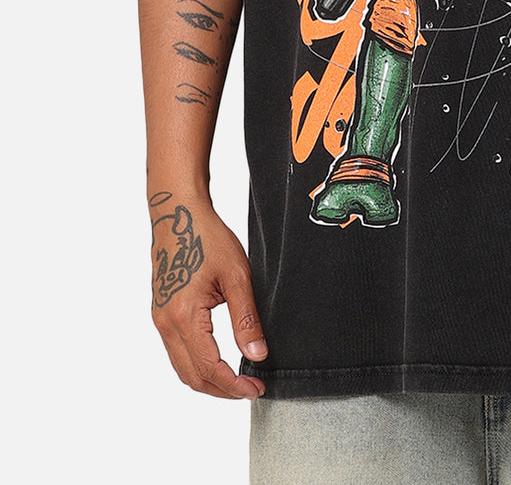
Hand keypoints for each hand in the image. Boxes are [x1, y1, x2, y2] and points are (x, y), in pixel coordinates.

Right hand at [149, 195, 267, 398]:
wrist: (178, 214)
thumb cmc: (207, 238)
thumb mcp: (237, 276)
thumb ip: (246, 319)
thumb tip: (257, 356)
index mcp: (184, 316)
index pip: (209, 367)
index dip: (234, 385)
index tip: (256, 389)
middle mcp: (166, 323)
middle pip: (192, 376)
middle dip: (222, 390)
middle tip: (251, 389)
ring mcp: (160, 320)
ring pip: (182, 367)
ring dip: (209, 380)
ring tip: (238, 380)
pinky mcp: (161, 313)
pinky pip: (176, 352)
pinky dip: (197, 365)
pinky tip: (218, 360)